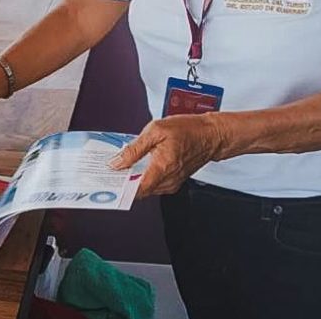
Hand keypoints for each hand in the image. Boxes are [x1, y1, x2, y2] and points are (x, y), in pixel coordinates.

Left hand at [108, 115, 228, 196]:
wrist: (211, 135)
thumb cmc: (188, 129)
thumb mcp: (155, 130)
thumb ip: (134, 149)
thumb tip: (117, 162)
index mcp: (162, 167)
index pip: (137, 189)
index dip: (121, 187)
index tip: (110, 180)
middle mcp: (168, 179)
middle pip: (139, 190)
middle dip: (125, 180)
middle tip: (114, 167)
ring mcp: (172, 182)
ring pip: (146, 188)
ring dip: (135, 178)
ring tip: (126, 163)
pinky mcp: (174, 181)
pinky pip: (155, 184)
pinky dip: (145, 176)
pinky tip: (140, 164)